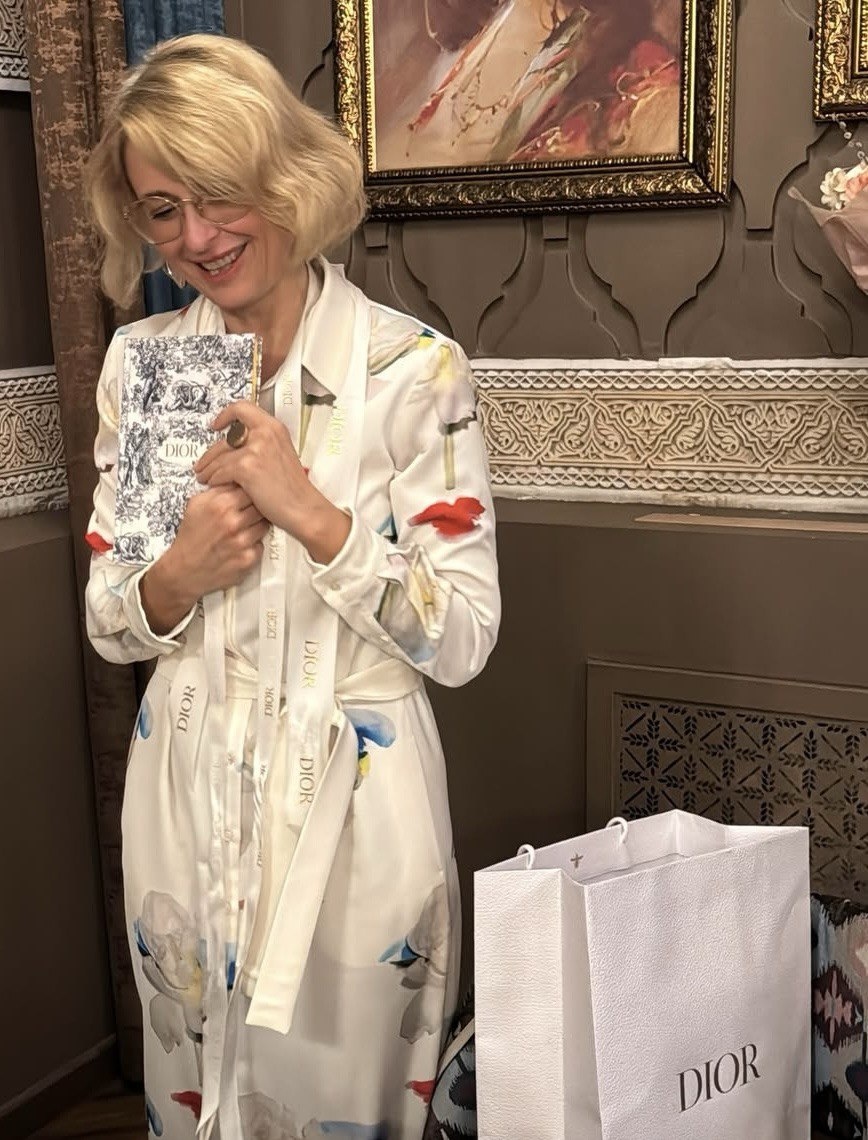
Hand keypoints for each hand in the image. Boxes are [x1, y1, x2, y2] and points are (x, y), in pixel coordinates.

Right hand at [140, 486, 268, 633]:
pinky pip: (261, 545)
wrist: (183, 570)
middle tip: (247, 512)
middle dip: (256, 508)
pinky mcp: (248, 559)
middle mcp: (233, 522)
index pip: (250, 488)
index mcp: (220, 505)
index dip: (250, 491)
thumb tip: (236, 478)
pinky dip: (253, 544)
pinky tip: (240, 545)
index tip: (248, 494)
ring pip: (264, 525)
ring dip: (257, 526)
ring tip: (242, 529)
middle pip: (261, 506)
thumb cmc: (191, 536)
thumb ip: (218, 489)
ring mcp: (242, 542)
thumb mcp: (196, 504)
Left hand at [196, 401, 350, 563]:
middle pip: (226, 436)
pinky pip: (220, 471)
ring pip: (220, 455)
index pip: (243, 408)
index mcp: (274, 427)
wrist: (303, 508)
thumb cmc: (293, 489)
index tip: (217, 425)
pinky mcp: (246, 466)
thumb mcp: (281, 454)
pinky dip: (214, 479)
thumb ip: (262, 444)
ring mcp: (256, 448)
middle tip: (203, 463)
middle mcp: (265, 432)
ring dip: (208, 467)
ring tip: (203, 476)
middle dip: (210, 453)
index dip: (225, 415)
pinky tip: (212, 484)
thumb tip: (235, 446)